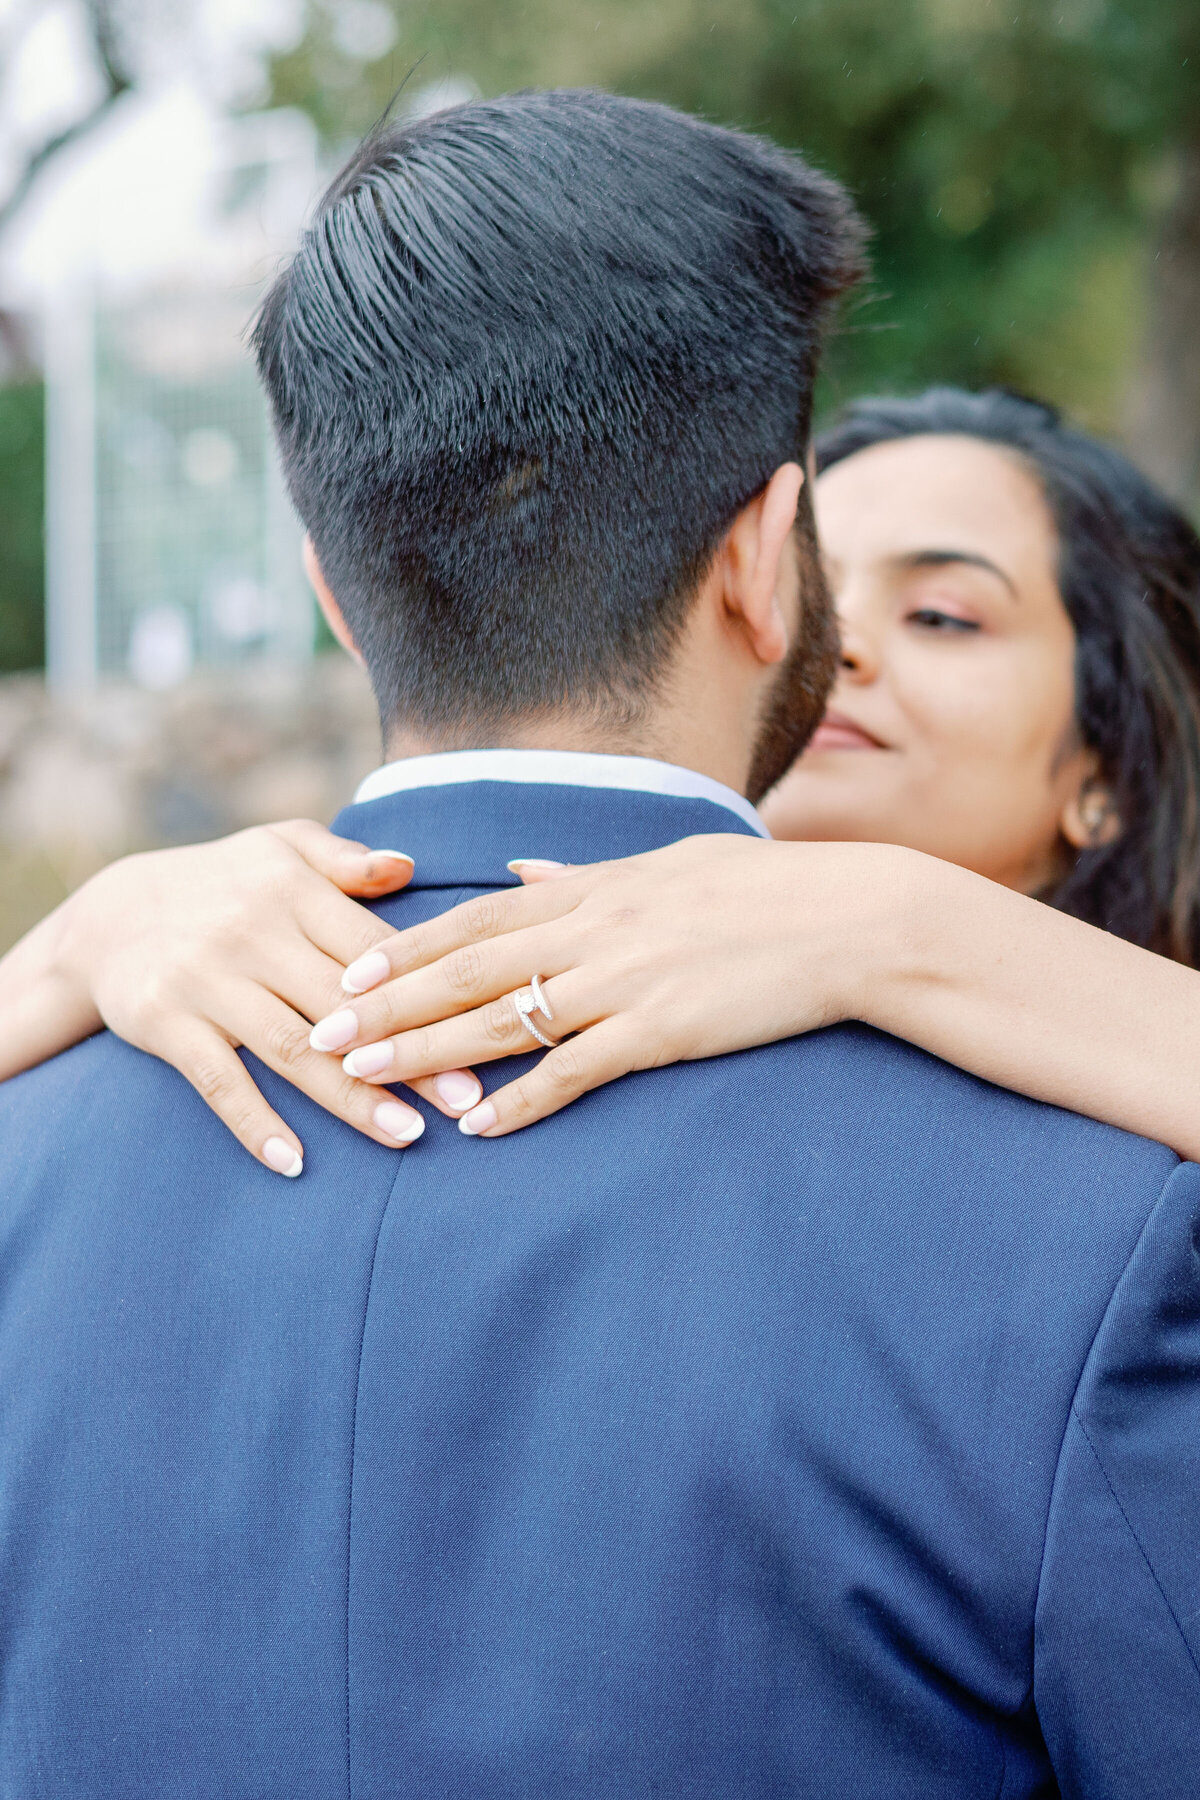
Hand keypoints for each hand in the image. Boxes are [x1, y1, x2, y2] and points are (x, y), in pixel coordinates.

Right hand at [0, 821, 482, 1174]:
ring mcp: (206, 980)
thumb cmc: (224, 882)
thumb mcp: (280, 848)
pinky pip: (218, 1080)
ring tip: (407, 1136)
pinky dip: (254, 1123)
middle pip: (345, 1006)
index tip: (484, 1029)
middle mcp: (251, 933)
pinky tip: (295, 1162)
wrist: (109, 914)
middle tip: (467, 1101)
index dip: (430, 992)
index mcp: (292, 889)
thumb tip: (408, 866)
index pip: (375, 949)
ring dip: (351, 1098)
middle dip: (410, 1055)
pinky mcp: (164, 1021)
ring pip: (292, 1049)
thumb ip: (345, 859)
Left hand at [306, 835, 915, 1135]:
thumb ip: (582, 875)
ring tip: (368, 1077)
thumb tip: (519, 873)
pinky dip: (523, 1099)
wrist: (845, 919)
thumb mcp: (667, 862)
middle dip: (388, 1004)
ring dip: (428, 1051)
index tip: (347, 968)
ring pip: (503, 1020)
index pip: (475, 918)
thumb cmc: (763, 888)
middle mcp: (594, 930)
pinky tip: (479, 1126)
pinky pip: (576, 1071)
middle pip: (467, 970)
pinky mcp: (662, 1031)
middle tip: (322, 1033)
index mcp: (593, 888)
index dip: (405, 946)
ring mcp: (625, 981)